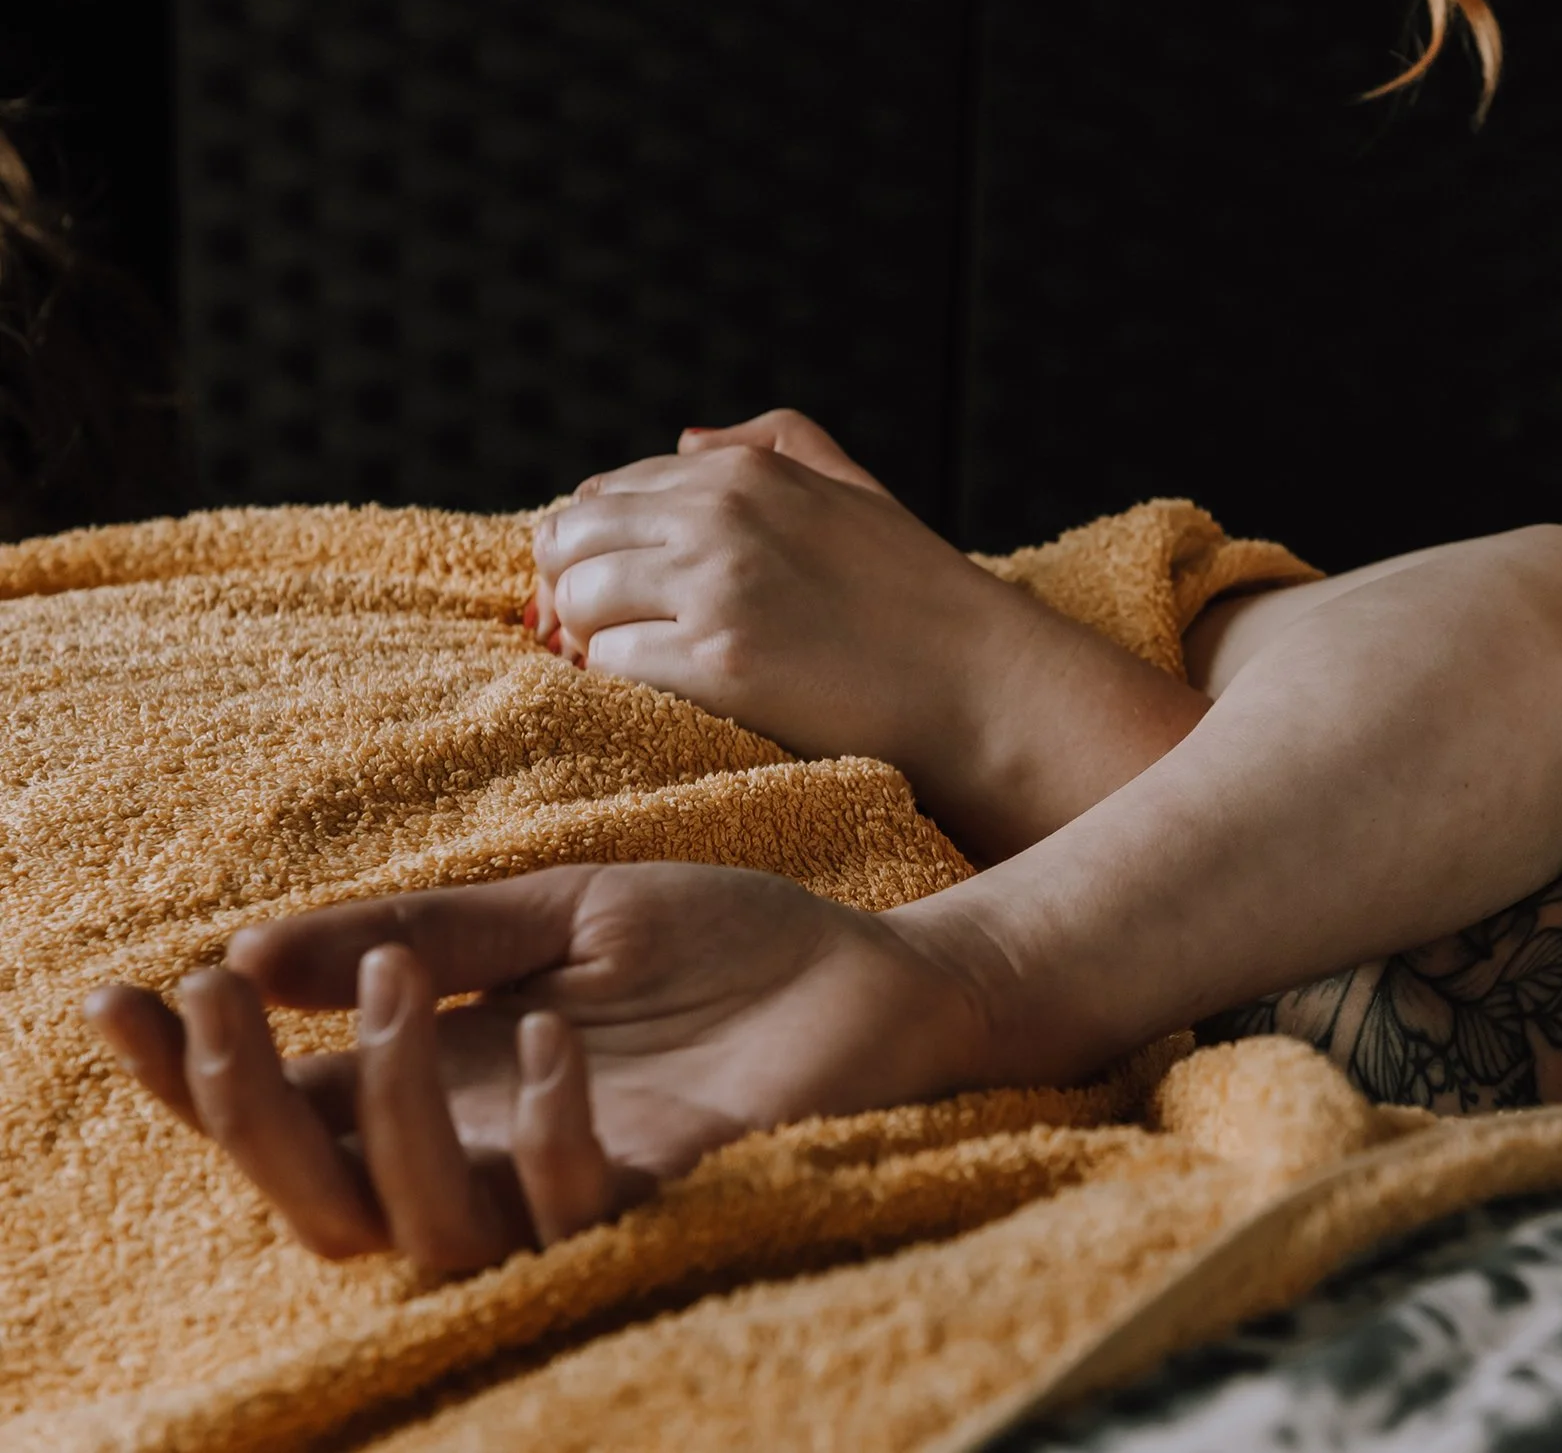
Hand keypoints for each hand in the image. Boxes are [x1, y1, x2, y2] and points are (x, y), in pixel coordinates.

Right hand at [82, 864, 992, 1272]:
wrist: (870, 969)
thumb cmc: (723, 946)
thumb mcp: (556, 907)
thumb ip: (418, 926)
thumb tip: (255, 949)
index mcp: (444, 1086)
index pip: (283, 1110)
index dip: (188, 1073)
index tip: (120, 993)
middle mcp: (485, 1155)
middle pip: (311, 1197)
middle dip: (241, 1108)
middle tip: (224, 998)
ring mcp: (568, 1188)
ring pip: (415, 1226)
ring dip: (382, 1108)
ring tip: (396, 986)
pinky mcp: (663, 1200)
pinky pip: (569, 1208)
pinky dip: (542, 1128)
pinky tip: (546, 1037)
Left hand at [533, 409, 1206, 861]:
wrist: (978, 684)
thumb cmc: (920, 596)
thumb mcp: (854, 489)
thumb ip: (774, 441)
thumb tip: (686, 438)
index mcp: (745, 470)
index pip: (603, 491)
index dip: (592, 547)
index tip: (614, 591)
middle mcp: (721, 516)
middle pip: (571, 541)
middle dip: (573, 590)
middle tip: (607, 633)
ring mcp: (718, 587)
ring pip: (580, 603)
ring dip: (592, 638)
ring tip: (639, 664)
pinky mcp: (718, 662)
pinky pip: (611, 664)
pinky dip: (621, 683)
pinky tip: (664, 692)